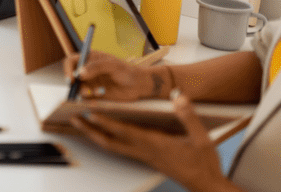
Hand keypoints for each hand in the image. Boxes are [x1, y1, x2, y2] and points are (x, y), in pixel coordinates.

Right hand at [63, 51, 161, 100]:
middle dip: (75, 85)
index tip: (72, 79)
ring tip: (98, 92)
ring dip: (85, 92)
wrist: (139, 86)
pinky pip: (86, 98)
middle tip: (84, 90)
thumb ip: (96, 67)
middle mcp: (87, 70)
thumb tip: (79, 73)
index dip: (68, 69)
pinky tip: (102, 94)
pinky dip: (90, 98)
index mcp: (90, 59)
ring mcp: (90, 83)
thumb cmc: (128, 71)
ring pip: (78, 88)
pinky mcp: (94, 94)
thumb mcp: (113, 66)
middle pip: (72, 76)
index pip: (71, 61)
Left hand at [70, 93, 234, 191]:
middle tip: (74, 119)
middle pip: (110, 142)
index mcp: (154, 144)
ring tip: (82, 124)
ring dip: (96, 135)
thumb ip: (189, 117)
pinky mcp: (146, 158)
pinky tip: (105, 133)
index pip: (124, 131)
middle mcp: (144, 151)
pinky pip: (121, 148)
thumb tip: (178, 97)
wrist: (206, 186)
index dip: (106, 121)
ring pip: (113, 146)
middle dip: (90, 130)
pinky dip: (109, 139)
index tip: (90, 112)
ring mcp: (143, 156)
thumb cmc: (203, 164)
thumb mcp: (202, 139)